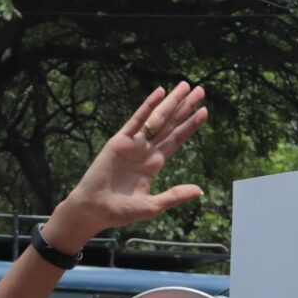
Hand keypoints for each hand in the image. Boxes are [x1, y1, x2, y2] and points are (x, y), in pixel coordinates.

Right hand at [49, 83, 208, 248]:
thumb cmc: (120, 212)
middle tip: (201, 90)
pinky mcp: (119, 141)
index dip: (190, 126)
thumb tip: (200, 190)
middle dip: (185, 107)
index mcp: (154, 165)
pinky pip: (136, 119)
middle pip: (170, 124)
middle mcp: (145, 151)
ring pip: (157, 118)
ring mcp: (133, 144)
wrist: (93, 210)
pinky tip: (160, 92)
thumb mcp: (153, 206)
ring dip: (172, 102)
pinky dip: (148, 106)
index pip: (176, 140)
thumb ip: (175, 196)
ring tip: (186, 86)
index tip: (204, 112)